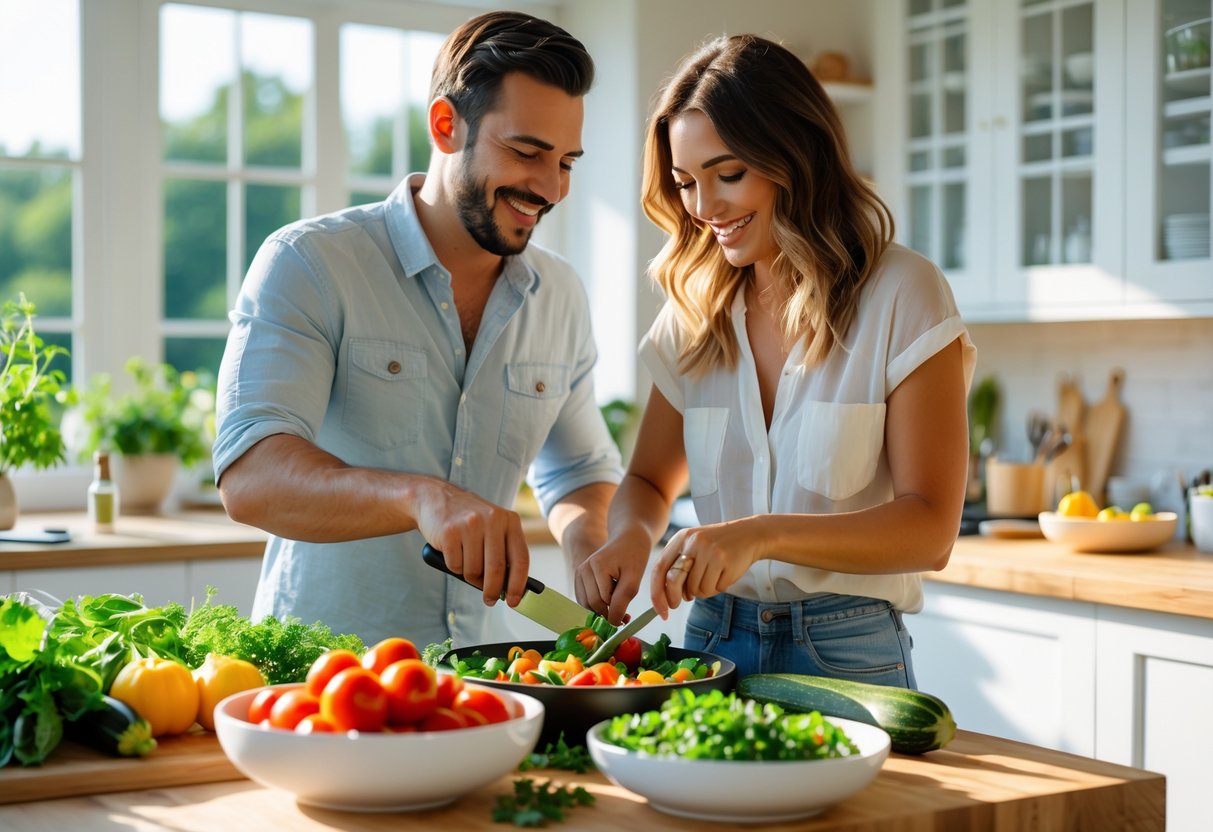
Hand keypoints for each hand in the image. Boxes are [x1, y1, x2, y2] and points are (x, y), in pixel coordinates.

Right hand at [414, 479, 528, 606]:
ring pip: (474, 570)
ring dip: (470, 576)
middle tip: (490, 600)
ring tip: (466, 562)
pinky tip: (452, 552)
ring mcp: (470, 524)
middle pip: (496, 569)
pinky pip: (455, 566)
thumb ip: (503, 552)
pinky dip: (454, 567)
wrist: (435, 498)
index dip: (519, 584)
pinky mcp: (449, 532)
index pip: (521, 558)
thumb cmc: (469, 521)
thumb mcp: (493, 527)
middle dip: (493, 590)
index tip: (515, 601)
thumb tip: (510, 589)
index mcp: (509, 520)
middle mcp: (492, 520)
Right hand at [574, 529, 651, 624]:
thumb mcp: (634, 579)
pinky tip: (611, 601)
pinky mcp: (580, 578)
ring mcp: (579, 573)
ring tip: (619, 606)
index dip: (616, 612)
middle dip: (608, 612)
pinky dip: (598, 605)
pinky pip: (585, 600)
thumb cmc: (634, 556)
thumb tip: (612, 622)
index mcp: (595, 566)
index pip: (602, 601)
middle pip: (592, 604)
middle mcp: (583, 569)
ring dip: (603, 610)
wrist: (629, 539)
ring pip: (587, 604)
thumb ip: (622, 601)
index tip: (628, 617)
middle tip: (626, 614)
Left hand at [650, 519, 760, 616]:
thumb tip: (666, 597)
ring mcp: (709, 551)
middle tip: (678, 603)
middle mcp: (693, 542)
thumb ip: (679, 566)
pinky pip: (713, 589)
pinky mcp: (725, 561)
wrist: (749, 535)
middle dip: (674, 598)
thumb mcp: (694, 547)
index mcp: (681, 538)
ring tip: (711, 578)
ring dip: (702, 591)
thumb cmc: (717, 546)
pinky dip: (716, 589)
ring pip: (696, 589)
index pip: (659, 568)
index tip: (659, 610)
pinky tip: (723, 576)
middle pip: (673, 580)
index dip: (656, 592)